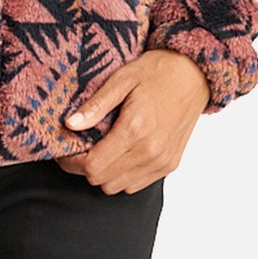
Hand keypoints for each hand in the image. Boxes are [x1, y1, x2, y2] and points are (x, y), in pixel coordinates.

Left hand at [54, 49, 209, 193]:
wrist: (193, 75)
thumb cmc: (156, 72)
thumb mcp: (121, 79)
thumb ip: (95, 105)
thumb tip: (70, 124)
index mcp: (135, 129)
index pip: (93, 165)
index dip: (72, 162)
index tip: (64, 151)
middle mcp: (150, 152)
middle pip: (103, 180)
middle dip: (84, 167)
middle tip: (78, 148)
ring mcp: (162, 161)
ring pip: (119, 187)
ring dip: (103, 173)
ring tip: (99, 149)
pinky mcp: (170, 164)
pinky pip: (137, 185)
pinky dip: (122, 175)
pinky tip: (119, 153)